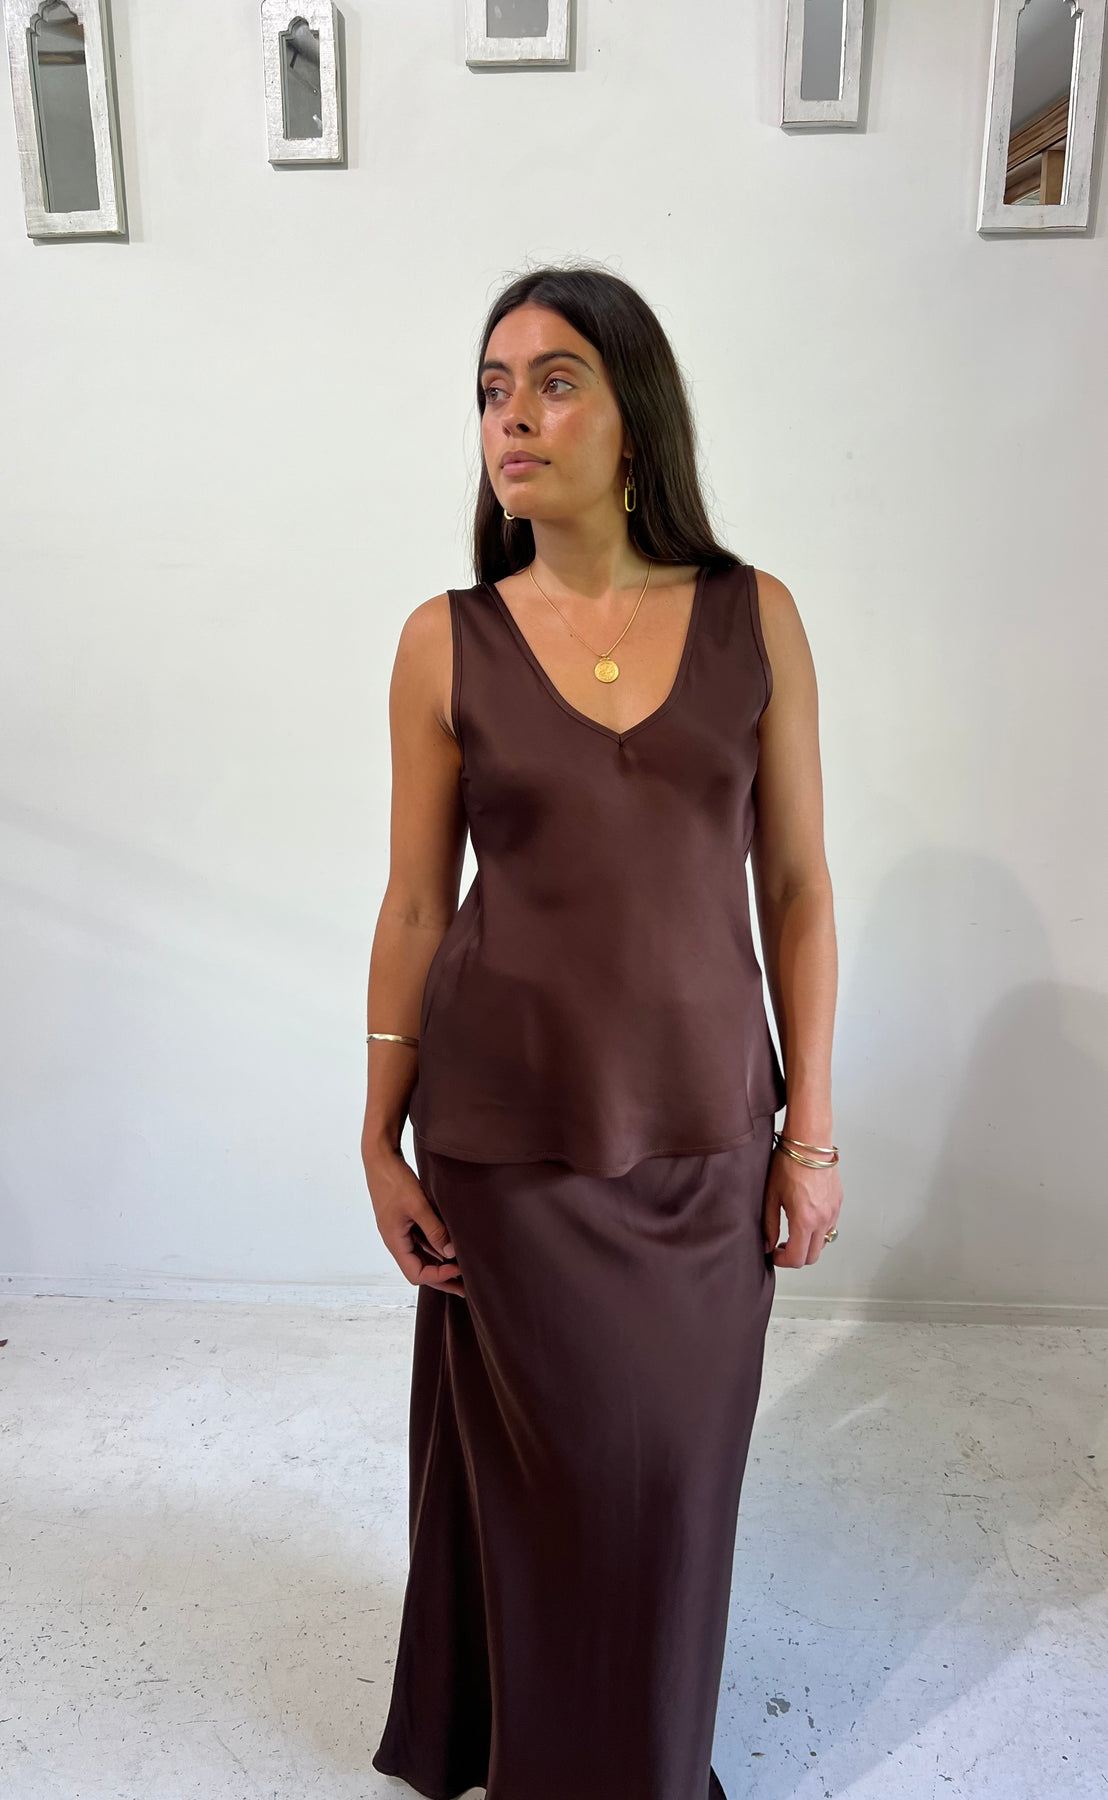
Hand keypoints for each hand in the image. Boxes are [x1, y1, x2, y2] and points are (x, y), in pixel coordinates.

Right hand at [362, 1143, 465, 1297]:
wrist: (380, 1157)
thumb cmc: (394, 1180)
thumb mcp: (417, 1205)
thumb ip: (434, 1229)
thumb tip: (450, 1253)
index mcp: (394, 1241)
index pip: (416, 1273)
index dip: (438, 1275)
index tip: (459, 1268)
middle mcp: (396, 1240)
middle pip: (419, 1269)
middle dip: (442, 1279)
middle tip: (466, 1287)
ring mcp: (400, 1231)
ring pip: (422, 1256)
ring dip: (441, 1264)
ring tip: (463, 1270)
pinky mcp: (405, 1220)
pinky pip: (422, 1241)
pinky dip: (437, 1247)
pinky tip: (452, 1246)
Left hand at [763, 1145, 841, 1267]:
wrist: (809, 1142)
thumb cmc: (789, 1163)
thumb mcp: (772, 1195)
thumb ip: (769, 1225)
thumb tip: (767, 1244)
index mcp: (805, 1220)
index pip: (796, 1258)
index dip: (782, 1261)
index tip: (773, 1254)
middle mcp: (823, 1219)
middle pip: (812, 1256)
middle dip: (795, 1257)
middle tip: (781, 1247)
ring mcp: (833, 1212)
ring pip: (823, 1243)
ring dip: (808, 1244)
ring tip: (792, 1233)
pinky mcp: (838, 1203)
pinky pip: (830, 1227)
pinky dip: (818, 1231)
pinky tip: (805, 1218)